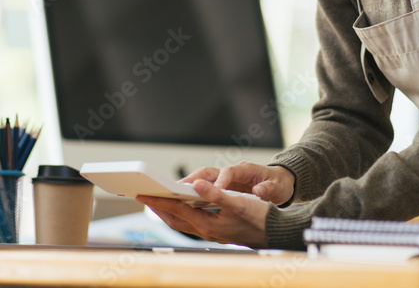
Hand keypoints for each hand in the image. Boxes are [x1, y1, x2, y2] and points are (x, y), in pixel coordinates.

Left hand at [137, 179, 269, 247]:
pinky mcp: (217, 230)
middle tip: (144, 198)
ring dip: (169, 212)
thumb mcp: (237, 202)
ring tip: (158, 202)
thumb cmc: (258, 218)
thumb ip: (215, 194)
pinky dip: (183, 214)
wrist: (274, 233)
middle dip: (159, 209)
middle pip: (175, 220)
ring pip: (183, 222)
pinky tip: (183, 207)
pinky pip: (192, 222)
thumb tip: (196, 184)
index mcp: (207, 224)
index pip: (176, 210)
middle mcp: (206, 231)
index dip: (159, 201)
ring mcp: (211, 232)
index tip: (144, 195)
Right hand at [181, 162, 294, 205]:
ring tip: (170, 196)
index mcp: (244, 170)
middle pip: (206, 172)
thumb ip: (268, 188)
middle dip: (191, 180)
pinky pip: (201, 189)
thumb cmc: (277, 183)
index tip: (215, 189)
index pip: (229, 171)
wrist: (278, 183)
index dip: (221, 180)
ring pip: (200, 179)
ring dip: (186, 187)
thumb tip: (260, 191)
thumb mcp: (277, 186)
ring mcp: (223, 179)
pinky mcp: (219, 186)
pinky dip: (189, 194)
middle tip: (176, 189)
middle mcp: (230, 173)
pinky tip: (178, 204)